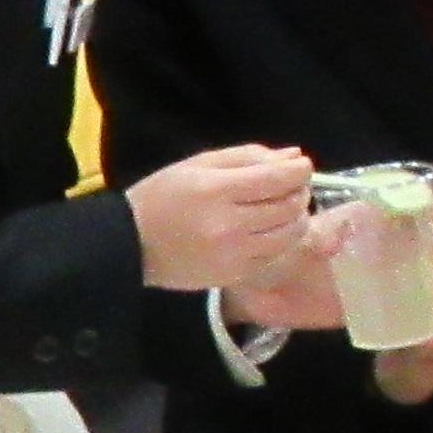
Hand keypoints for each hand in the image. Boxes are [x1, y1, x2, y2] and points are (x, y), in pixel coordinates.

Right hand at [128, 143, 337, 322]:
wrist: (131, 245)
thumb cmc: (163, 196)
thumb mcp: (199, 164)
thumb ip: (248, 157)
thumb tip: (294, 157)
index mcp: (217, 190)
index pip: (278, 178)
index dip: (300, 170)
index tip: (302, 165)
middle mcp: (229, 225)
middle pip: (289, 206)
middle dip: (299, 191)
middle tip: (291, 186)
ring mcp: (234, 255)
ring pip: (289, 234)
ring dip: (296, 217)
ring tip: (283, 208)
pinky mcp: (234, 275)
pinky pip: (275, 255)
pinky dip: (280, 240)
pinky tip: (268, 231)